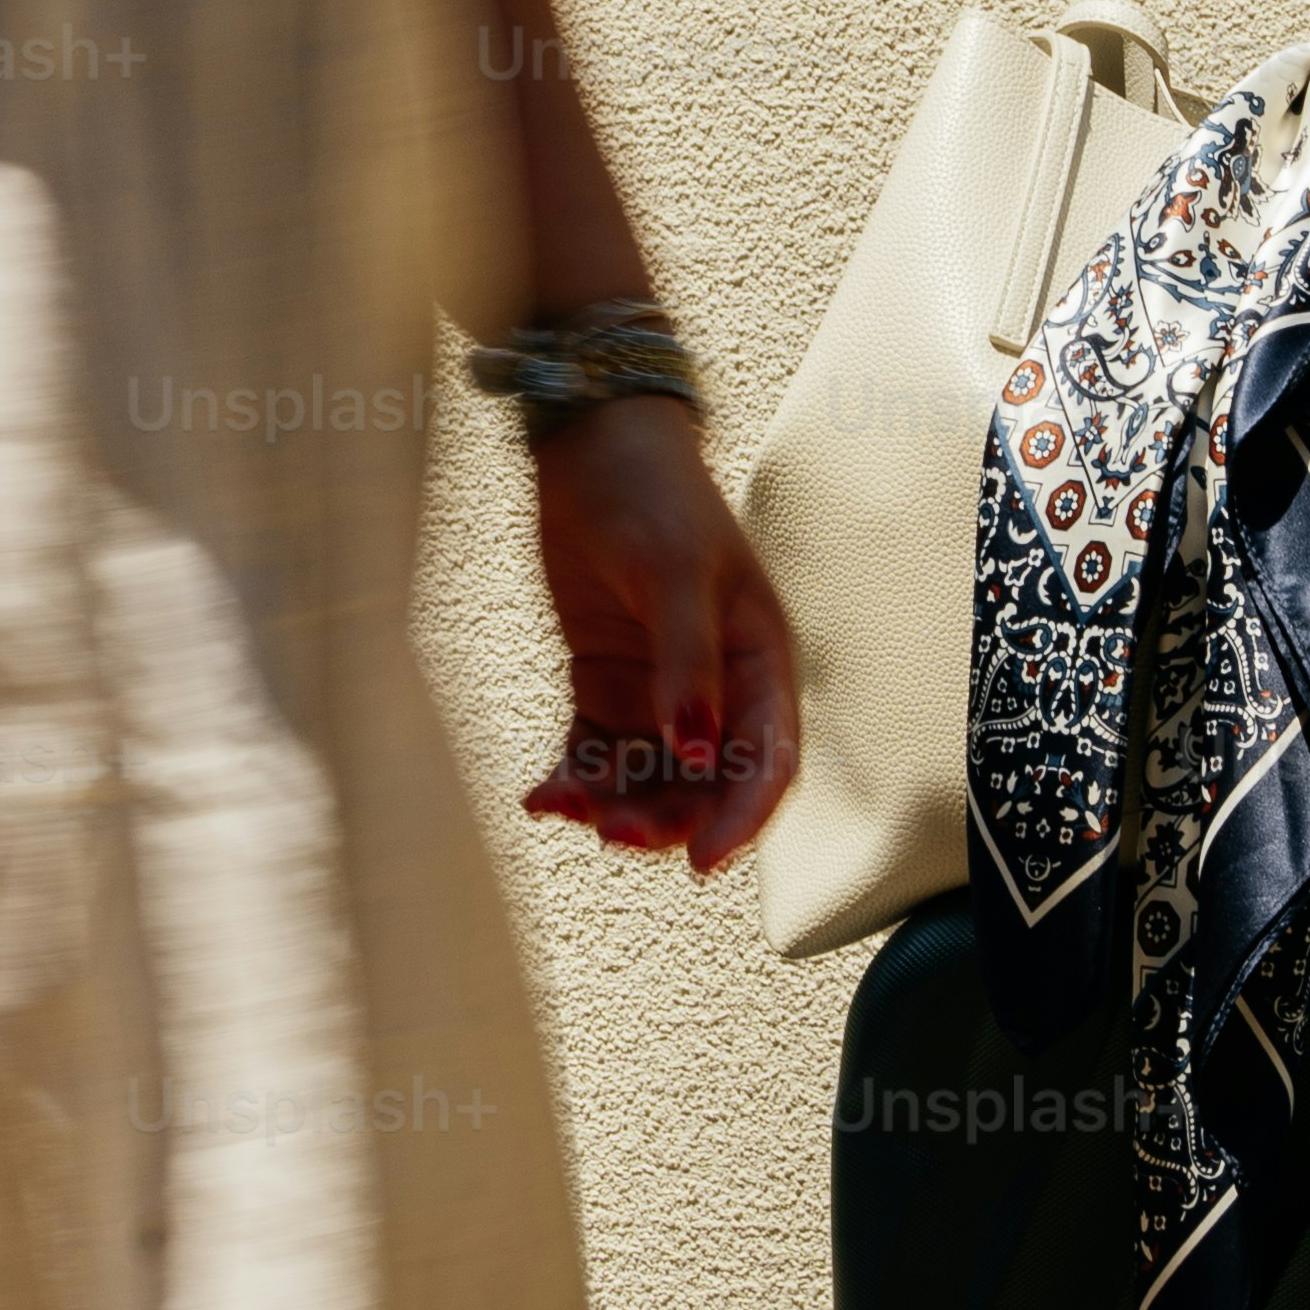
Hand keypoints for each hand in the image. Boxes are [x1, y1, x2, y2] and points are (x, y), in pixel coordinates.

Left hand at [516, 395, 795, 875]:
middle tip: (613, 835)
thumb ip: (687, 664)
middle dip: (666, 819)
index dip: (743, 818)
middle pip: (706, 786)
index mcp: (761, 663)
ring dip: (615, 807)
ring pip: (649, 782)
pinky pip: (597, 757)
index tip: (703, 862)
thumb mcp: (675, 573)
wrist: (591, 447)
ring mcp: (662, 695)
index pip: (768, 761)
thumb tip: (697, 752)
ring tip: (566, 808)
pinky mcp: (608, 691)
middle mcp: (718, 691)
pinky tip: (541, 797)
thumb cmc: (652, 496)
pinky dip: (574, 783)